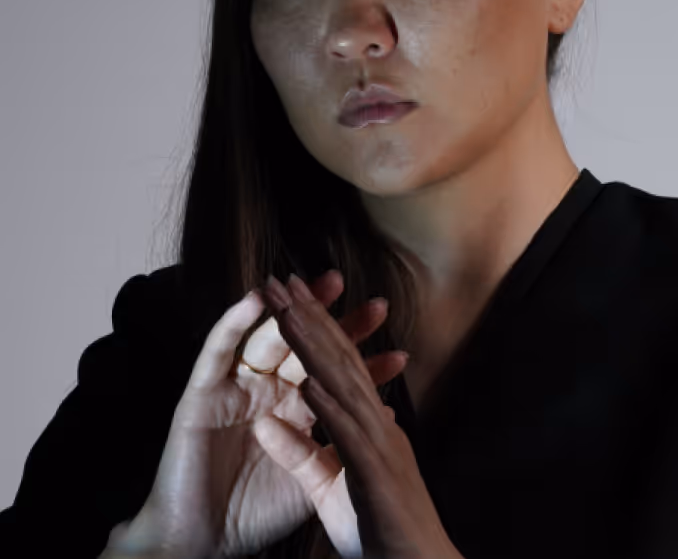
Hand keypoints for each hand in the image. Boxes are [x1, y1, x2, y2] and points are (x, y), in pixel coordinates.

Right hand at [105, 270, 405, 558]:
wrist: (198, 542)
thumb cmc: (251, 513)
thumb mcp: (304, 478)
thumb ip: (337, 442)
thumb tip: (385, 412)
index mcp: (290, 409)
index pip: (330, 376)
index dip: (364, 368)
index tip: (403, 354)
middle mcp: (265, 391)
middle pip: (306, 347)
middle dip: (341, 326)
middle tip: (378, 307)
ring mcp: (233, 387)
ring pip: (267, 338)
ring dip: (295, 310)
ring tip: (325, 286)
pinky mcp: (200, 391)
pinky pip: (217, 350)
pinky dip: (234, 323)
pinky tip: (256, 301)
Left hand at [256, 274, 463, 558]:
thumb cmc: (381, 530)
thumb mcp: (329, 486)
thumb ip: (301, 452)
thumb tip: (269, 422)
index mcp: (367, 423)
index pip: (336, 363)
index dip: (312, 326)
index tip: (288, 295)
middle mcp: (376, 423)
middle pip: (339, 360)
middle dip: (309, 317)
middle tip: (283, 279)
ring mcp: (379, 446)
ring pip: (344, 386)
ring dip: (315, 347)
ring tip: (288, 313)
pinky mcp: (375, 477)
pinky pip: (350, 438)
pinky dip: (330, 409)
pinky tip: (309, 384)